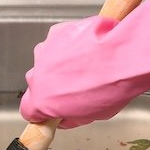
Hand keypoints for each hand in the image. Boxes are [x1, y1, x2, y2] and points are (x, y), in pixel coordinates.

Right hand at [19, 0, 149, 127]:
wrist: (121, 55)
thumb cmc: (109, 88)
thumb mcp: (93, 115)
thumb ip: (72, 117)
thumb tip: (67, 117)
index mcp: (42, 100)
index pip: (28, 110)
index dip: (39, 111)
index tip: (50, 111)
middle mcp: (37, 74)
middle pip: (37, 82)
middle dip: (52, 83)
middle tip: (76, 85)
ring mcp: (45, 51)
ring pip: (47, 59)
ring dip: (60, 62)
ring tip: (86, 64)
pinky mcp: (56, 32)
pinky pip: (59, 40)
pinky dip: (69, 44)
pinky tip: (88, 47)